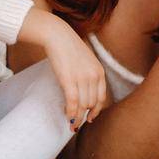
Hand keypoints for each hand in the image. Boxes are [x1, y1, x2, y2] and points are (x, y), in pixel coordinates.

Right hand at [18, 8, 108, 128]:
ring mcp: (82, 78)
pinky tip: (67, 115)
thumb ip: (88, 74)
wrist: (57, 35)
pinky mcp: (69, 80)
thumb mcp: (85, 60)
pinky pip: (73, 102)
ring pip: (83, 105)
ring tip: (70, 122)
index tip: (89, 117)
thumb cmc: (68, 47)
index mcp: (99, 72)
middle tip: (76, 122)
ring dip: (77, 117)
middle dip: (85, 115)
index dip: (96, 111)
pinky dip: (71, 112)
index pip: (101, 98)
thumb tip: (83, 91)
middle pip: (92, 104)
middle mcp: (94, 76)